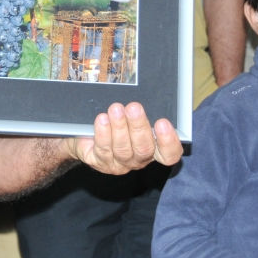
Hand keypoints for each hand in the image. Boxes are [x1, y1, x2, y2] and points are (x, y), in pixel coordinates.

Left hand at [66, 102, 182, 174]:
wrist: (89, 133)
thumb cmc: (119, 122)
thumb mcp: (133, 116)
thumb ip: (142, 112)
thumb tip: (149, 93)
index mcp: (153, 149)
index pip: (169, 154)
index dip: (169, 142)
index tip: (162, 123)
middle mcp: (138, 159)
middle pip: (144, 149)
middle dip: (139, 126)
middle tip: (134, 108)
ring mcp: (119, 164)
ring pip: (122, 150)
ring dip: (119, 127)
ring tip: (115, 110)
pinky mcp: (100, 162)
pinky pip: (103, 150)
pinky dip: (103, 134)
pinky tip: (102, 120)